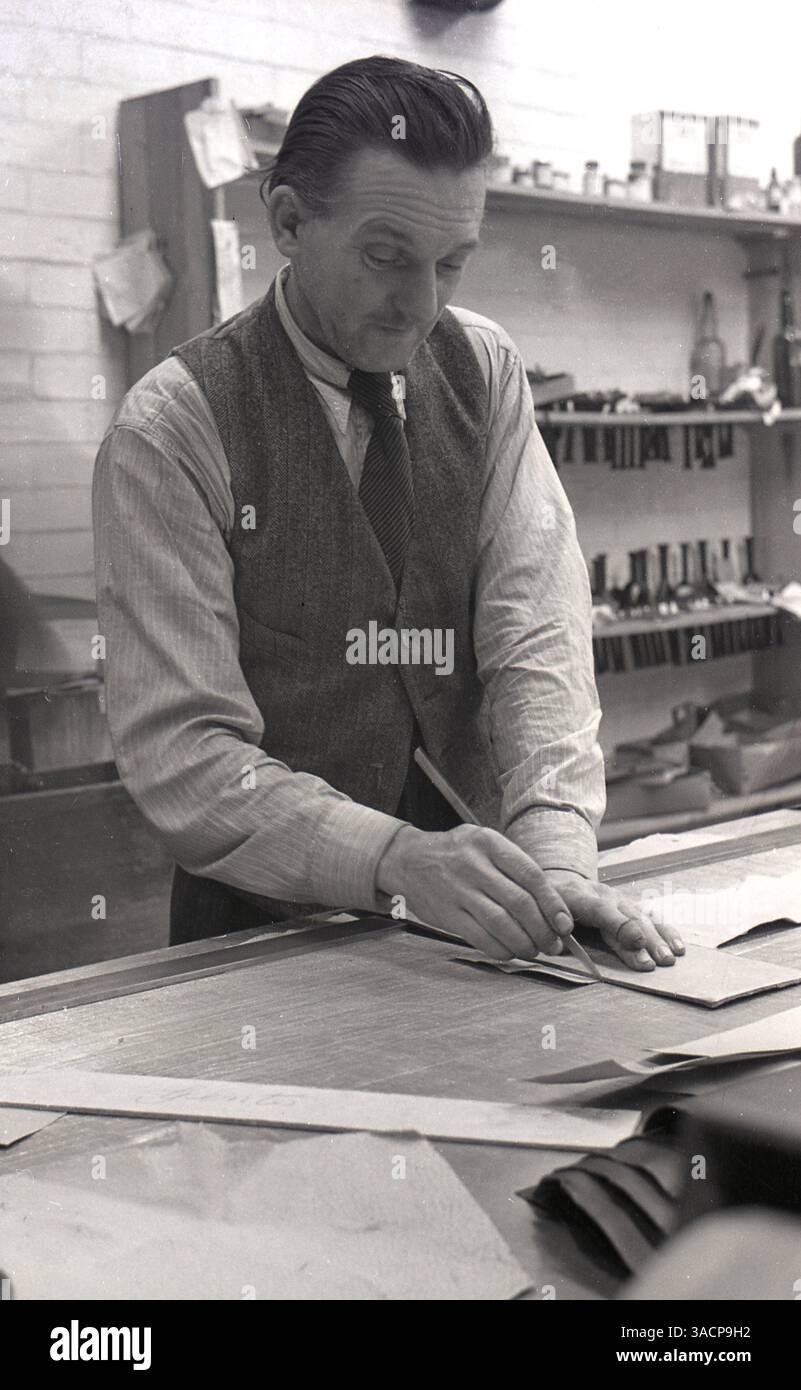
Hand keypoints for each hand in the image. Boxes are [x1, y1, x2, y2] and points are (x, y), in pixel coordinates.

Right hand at [377, 824, 575, 960]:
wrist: (408, 860)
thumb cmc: (458, 854)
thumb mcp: (486, 845)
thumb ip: (515, 868)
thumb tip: (554, 907)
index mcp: (490, 843)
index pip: (531, 876)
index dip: (553, 904)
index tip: (566, 924)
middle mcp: (474, 865)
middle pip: (520, 903)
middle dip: (543, 930)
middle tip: (554, 945)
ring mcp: (458, 890)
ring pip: (502, 924)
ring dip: (525, 943)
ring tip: (535, 950)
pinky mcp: (446, 914)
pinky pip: (481, 938)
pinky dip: (501, 950)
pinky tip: (511, 952)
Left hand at [541, 869, 684, 971]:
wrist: (559, 882)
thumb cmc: (548, 906)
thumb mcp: (542, 913)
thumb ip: (551, 927)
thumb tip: (560, 943)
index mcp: (579, 896)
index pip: (602, 910)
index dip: (620, 925)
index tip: (636, 942)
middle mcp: (605, 895)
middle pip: (629, 917)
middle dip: (645, 940)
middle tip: (657, 962)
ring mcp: (620, 900)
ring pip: (644, 917)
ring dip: (659, 939)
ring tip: (671, 957)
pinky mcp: (630, 907)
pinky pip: (652, 918)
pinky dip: (666, 932)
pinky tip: (678, 947)